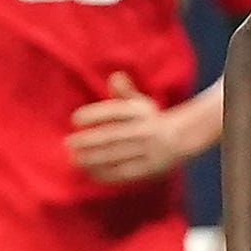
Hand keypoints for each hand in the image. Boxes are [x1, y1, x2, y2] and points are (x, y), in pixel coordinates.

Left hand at [68, 71, 200, 184]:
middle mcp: (144, 130)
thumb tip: (115, 76)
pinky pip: (125, 172)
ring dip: (93, 158)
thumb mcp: (140, 103)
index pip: (115, 111)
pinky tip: (91, 172)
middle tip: (69, 143)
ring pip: (117, 155)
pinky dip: (106, 173)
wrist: (181, 139)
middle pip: (113, 135)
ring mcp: (148, 151)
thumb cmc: (150, 119)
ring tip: (75, 160)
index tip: (74, 119)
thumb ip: (124, 91)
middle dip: (89, 140)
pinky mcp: (148, 168)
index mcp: (140, 111)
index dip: (94, 115)